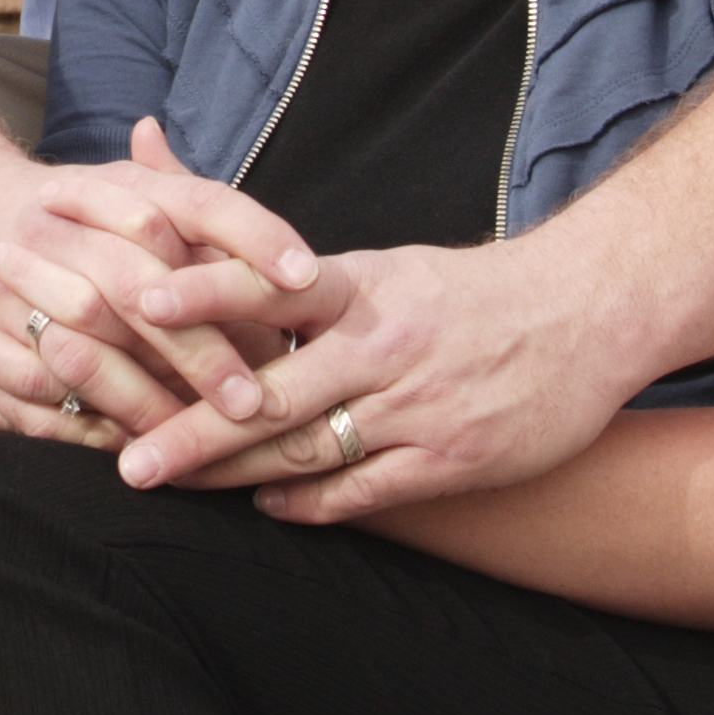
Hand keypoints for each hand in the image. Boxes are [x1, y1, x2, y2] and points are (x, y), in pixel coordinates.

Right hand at [0, 122, 319, 450]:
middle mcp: (58, 221)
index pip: (196, 201)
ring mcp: (8, 272)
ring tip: (192, 440)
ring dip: (140, 400)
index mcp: (111, 184)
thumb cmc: (73, 216)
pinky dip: (78, 420)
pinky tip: (126, 448)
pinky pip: (31, 385)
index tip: (306, 279)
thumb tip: (306, 278)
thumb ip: (216, 231)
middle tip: (252, 403)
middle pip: (139, 286)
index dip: (254, 236)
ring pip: (83, 347)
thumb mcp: (138, 199)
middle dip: (198, 350)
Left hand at [112, 208, 658, 519]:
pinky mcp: (453, 458)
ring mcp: (418, 407)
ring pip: (307, 450)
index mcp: (363, 289)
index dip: (205, 294)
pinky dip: (311, 503)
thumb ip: (288, 268)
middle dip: (193, 429)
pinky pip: (366, 489)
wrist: (588, 314)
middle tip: (124, 457)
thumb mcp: (382, 266)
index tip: (137, 301)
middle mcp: (383, 347)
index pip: (271, 287)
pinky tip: (264, 507)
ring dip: (233, 474)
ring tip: (169, 482)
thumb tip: (213, 206)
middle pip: (272, 394)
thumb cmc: (464, 292)